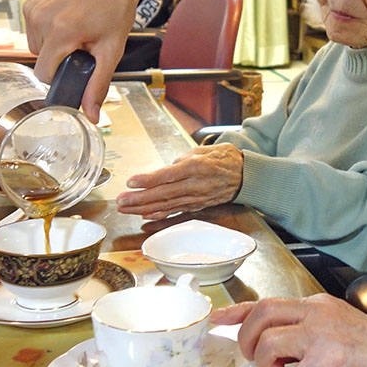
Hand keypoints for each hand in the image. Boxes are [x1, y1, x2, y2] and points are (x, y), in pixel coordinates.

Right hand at [25, 0, 142, 120]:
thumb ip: (98, 85)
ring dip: (55, 46)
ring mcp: (33, 8)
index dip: (62, 75)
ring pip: (36, 47)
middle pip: (41, 61)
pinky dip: (48, 33)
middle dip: (61, 59)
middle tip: (84, 43)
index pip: (44, 74)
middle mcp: (41, 18)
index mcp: (61, 31)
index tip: (79, 65)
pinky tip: (67, 21)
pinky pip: (34, 31)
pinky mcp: (31, 2)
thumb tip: (92, 116)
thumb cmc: (116, 9)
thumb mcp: (112, 50)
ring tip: (77, 31)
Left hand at [117, 143, 243, 218]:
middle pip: (162, 194)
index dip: (148, 180)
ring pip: (166, 205)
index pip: (167, 175)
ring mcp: (195, 198)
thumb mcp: (203, 150)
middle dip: (139, 198)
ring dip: (143, 208)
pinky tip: (144, 215)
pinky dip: (159, 214)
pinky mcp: (196, 206)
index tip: (131, 181)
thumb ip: (182, 160)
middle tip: (121, 200)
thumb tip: (166, 169)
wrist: (245, 175)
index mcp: (196, 167)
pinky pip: (175, 211)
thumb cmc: (225, 159)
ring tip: (125, 208)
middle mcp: (194, 185)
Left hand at [212, 295, 366, 366]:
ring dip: (266, 363)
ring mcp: (322, 335)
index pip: (268, 301)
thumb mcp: (334, 322)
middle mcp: (316, 313)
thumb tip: (272, 341)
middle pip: (262, 314)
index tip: (217, 318)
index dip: (237, 310)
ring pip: (269, 343)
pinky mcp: (328, 360)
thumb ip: (305, 325)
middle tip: (254, 356)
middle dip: (246, 338)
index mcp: (316, 304)